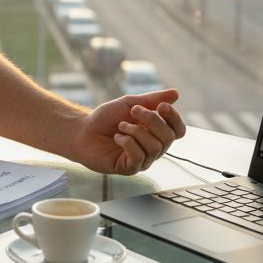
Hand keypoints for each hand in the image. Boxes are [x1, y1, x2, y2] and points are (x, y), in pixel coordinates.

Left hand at [70, 89, 185, 174]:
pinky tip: (117, 138)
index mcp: (156, 132)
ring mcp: (142, 160)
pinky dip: (127, 143)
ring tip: (121, 126)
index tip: (161, 106)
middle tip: (133, 111)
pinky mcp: (129, 169)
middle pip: (168, 138)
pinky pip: (138, 157)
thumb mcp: (130, 104)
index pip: (178, 130)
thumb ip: (152, 100)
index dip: (174, 118)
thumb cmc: (106, 118)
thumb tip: (176, 93)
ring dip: (136, 131)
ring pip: (154, 147)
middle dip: (152, 121)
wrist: (83, 130)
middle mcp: (153, 148)